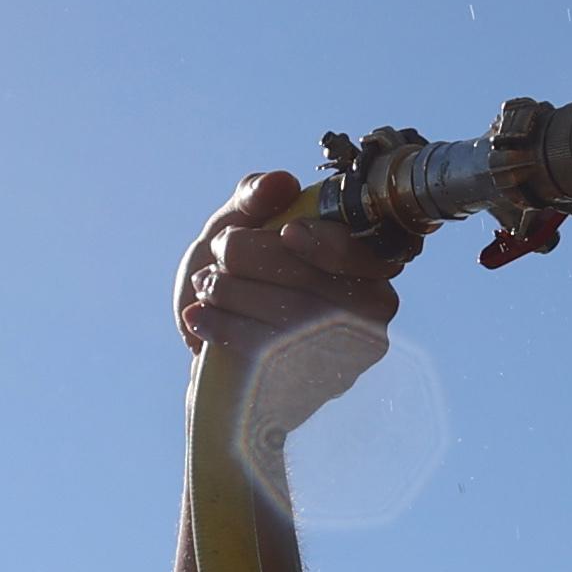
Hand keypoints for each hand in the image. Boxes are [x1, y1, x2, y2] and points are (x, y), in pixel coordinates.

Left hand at [175, 171, 411, 441]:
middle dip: (265, 262)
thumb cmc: (237, 275)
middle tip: (223, 250)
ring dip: (239, 294)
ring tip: (204, 283)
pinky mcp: (313, 388)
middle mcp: (371, 312)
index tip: (288, 232)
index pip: (373, 257)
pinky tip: (198, 316)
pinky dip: (228, 330)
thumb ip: (255, 197)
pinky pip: (273, 359)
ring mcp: (347, 355)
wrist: (216, 347)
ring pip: (296, 323)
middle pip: (327, 289)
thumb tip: (279, 183)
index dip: (332, 246)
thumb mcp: (238, 225)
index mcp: (367, 264)